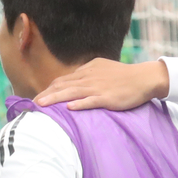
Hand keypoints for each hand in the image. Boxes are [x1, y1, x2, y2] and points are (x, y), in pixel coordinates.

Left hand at [34, 59, 167, 110]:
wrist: (144, 78)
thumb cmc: (123, 75)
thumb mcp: (101, 69)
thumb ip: (86, 74)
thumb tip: (70, 81)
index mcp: (87, 71)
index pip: (62, 80)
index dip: (48, 89)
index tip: (37, 97)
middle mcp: (89, 78)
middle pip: (63, 86)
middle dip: (46, 94)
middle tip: (32, 103)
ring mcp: (98, 88)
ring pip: (72, 92)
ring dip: (55, 99)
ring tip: (42, 105)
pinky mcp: (108, 97)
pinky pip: (92, 100)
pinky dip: (80, 104)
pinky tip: (69, 107)